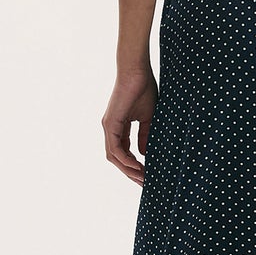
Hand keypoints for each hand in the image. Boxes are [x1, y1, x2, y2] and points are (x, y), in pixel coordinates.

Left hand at [103, 64, 158, 184]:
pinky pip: (115, 149)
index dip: (134, 165)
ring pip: (114, 157)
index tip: (147, 174)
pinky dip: (126, 160)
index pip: (123, 152)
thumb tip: (144, 153)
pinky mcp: (110, 124)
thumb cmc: (143, 88)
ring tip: (142, 178)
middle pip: (117, 158)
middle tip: (144, 183)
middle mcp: (110, 129)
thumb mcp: (147, 117)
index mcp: (118, 127)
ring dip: (128, 170)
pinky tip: (138, 166)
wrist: (136, 71)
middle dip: (130, 172)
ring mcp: (108, 127)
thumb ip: (144, 135)